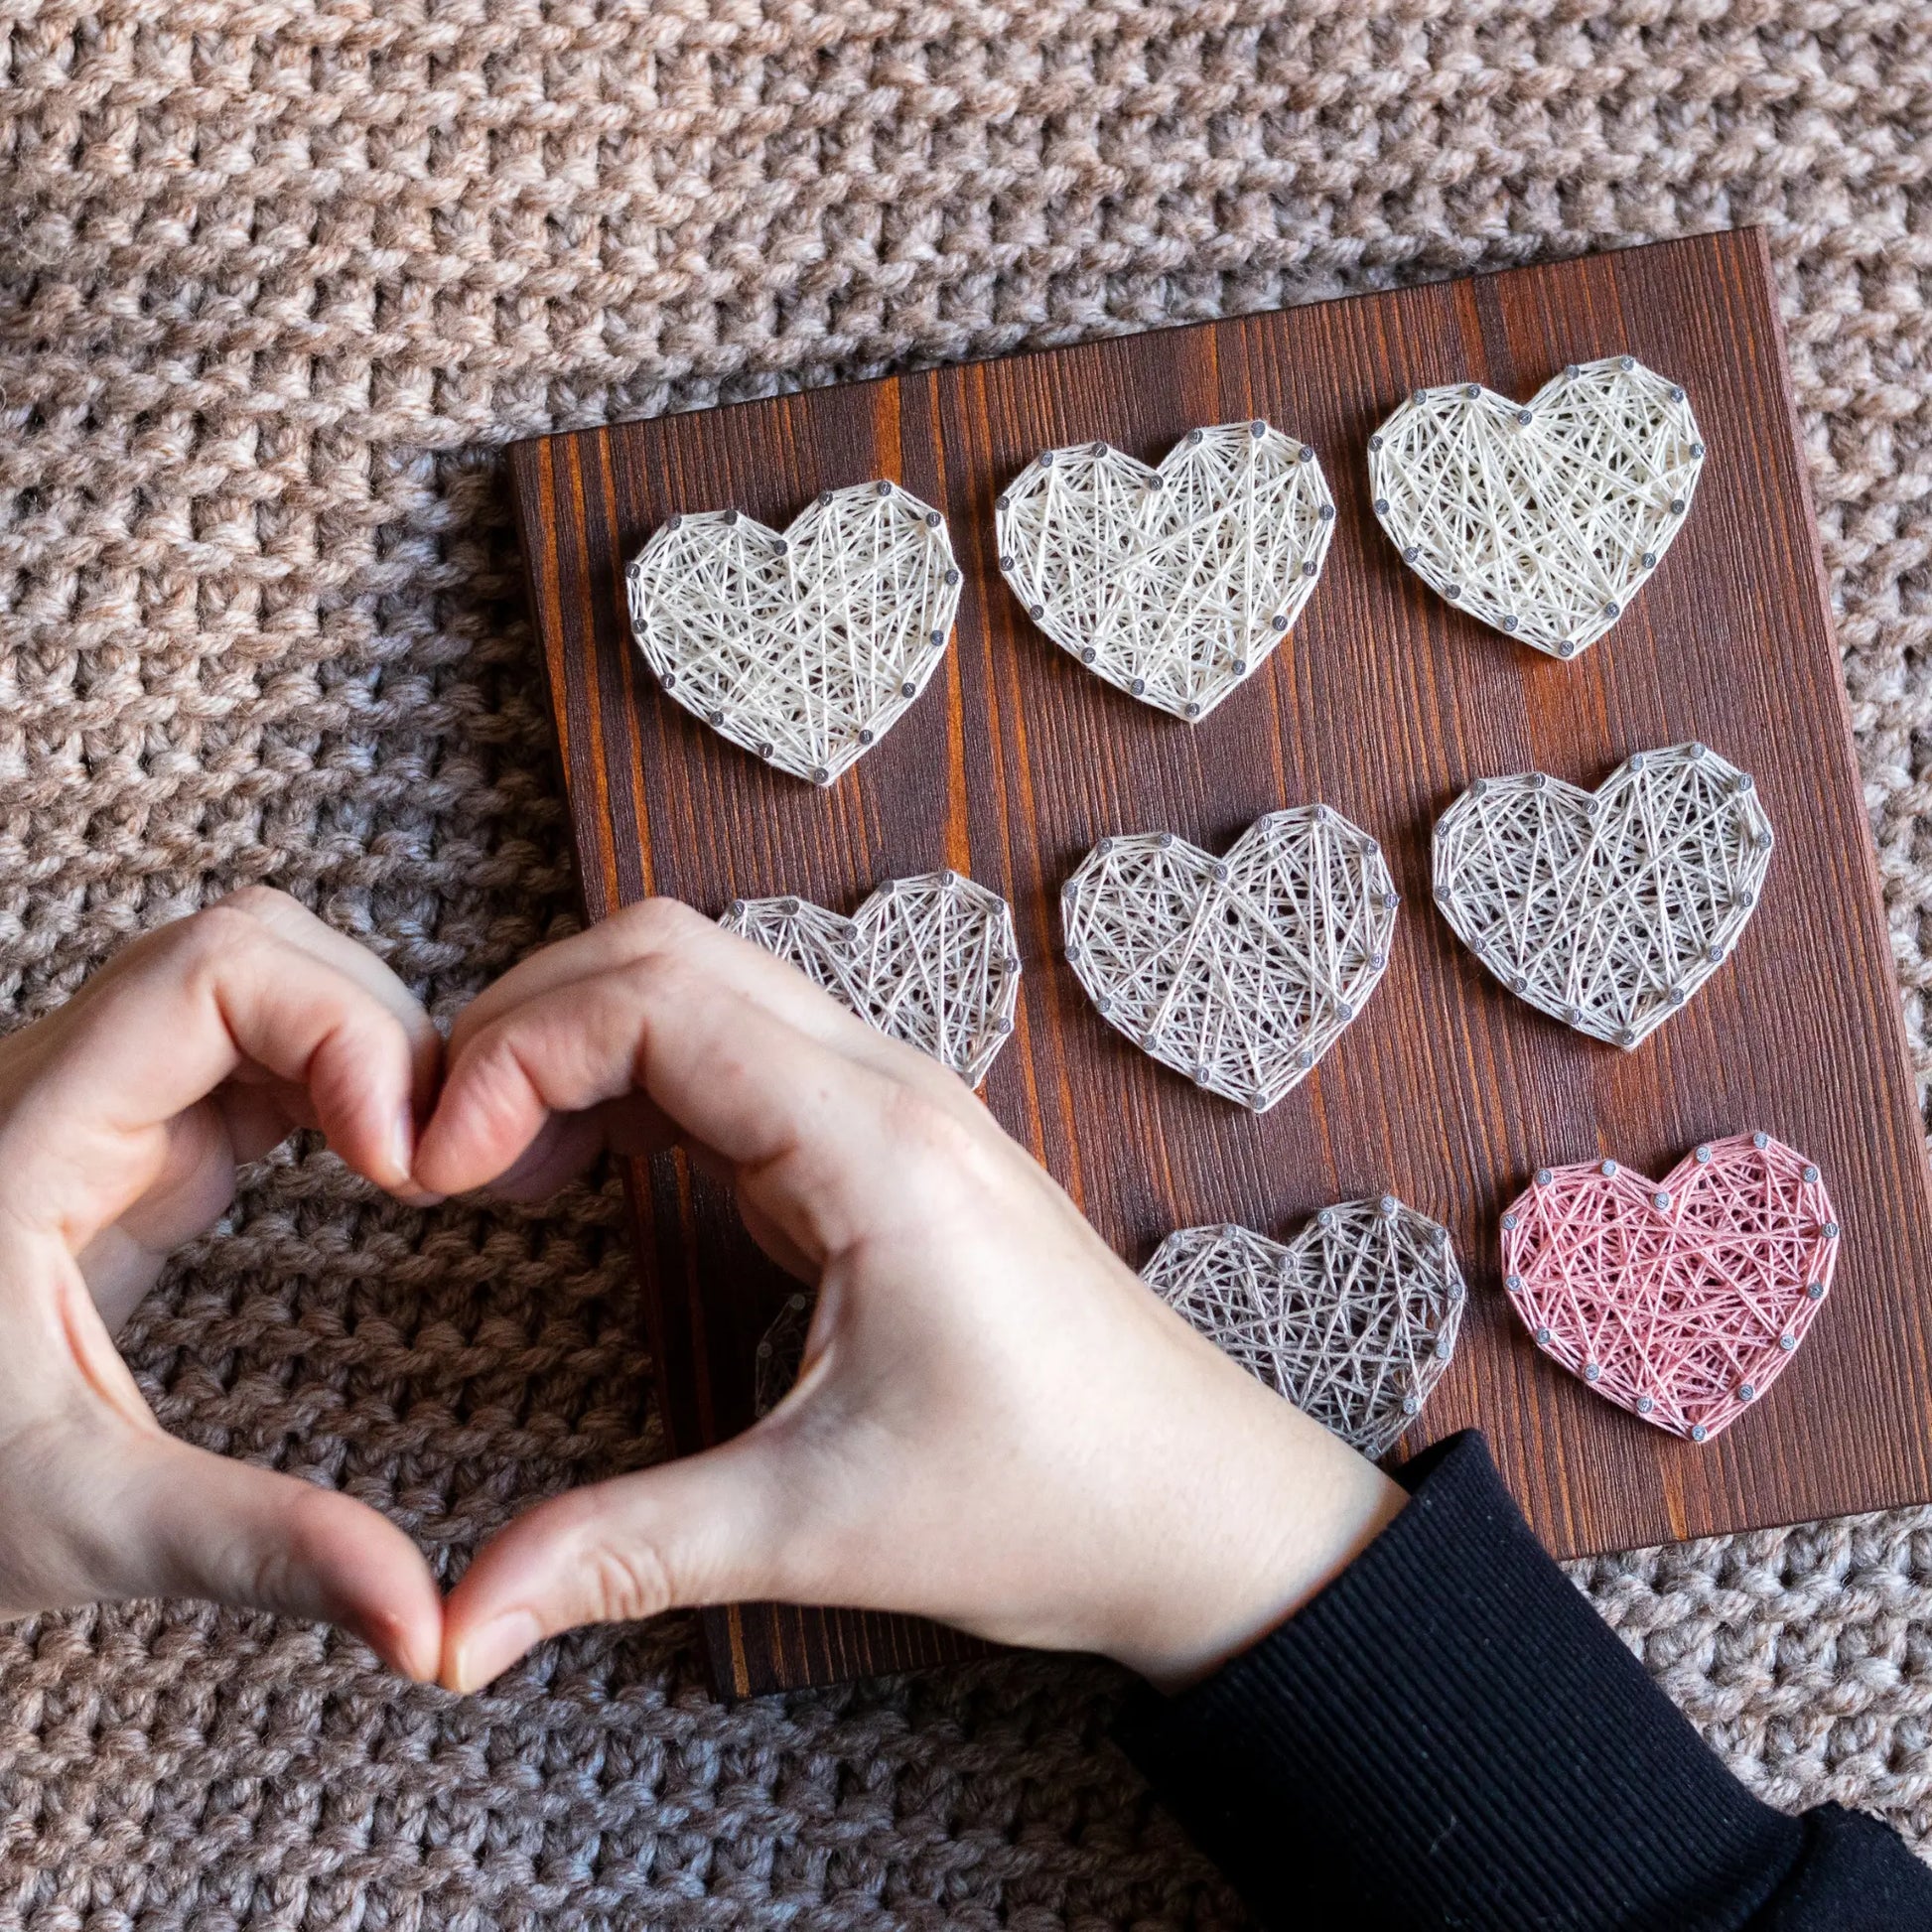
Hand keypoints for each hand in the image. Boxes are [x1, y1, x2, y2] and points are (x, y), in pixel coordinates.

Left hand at [0, 887, 443, 1677]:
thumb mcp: (76, 1524)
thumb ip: (254, 1549)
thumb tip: (428, 1621)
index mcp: (30, 1141)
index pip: (216, 973)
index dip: (347, 1031)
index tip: (408, 1162)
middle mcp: (59, 1088)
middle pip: (255, 945)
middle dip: (379, 1028)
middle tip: (438, 1162)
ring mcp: (92, 1104)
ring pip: (262, 977)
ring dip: (366, 1045)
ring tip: (421, 1162)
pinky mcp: (126, 1140)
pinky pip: (256, 1049)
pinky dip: (340, 1081)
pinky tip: (376, 1163)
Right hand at [417, 899, 1404, 1692]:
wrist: (1198, 1507)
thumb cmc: (1050, 1502)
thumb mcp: (818, 1527)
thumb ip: (623, 1553)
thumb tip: (453, 1628)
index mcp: (875, 1145)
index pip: (657, 1000)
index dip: (513, 1053)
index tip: (432, 1165)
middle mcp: (889, 1089)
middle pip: (671, 955)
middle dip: (527, 1020)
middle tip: (436, 1146)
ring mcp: (896, 1105)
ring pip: (707, 987)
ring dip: (581, 1041)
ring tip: (490, 1159)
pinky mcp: (888, 1146)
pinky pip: (742, 1054)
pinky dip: (639, 1080)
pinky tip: (584, 1168)